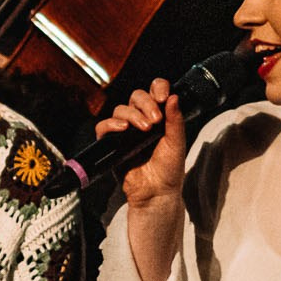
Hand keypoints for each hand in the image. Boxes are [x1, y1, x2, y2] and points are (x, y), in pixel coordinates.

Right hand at [95, 79, 185, 210]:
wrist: (157, 192)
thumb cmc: (168, 170)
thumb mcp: (177, 143)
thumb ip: (175, 120)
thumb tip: (174, 97)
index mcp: (158, 116)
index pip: (155, 91)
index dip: (158, 88)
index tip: (163, 97)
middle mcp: (141, 120)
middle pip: (136, 96)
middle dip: (146, 104)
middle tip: (155, 120)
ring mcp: (125, 131)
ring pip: (121, 109)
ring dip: (133, 115)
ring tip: (144, 129)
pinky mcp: (111, 143)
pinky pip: (103, 126)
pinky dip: (111, 124)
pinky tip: (123, 129)